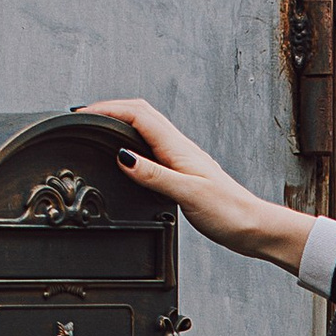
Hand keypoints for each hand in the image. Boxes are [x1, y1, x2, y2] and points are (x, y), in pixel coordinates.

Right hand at [82, 99, 307, 269]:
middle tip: (84, 117)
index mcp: (178, 147)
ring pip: (146, 129)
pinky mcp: (183, 172)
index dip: (107, 109)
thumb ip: (154, 175)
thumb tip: (122, 158)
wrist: (253, 226)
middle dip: (110, 110)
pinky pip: (152, 148)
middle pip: (140, 114)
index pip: (137, 114)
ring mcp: (181, 159)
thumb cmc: (229, 211)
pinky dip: (133, 144)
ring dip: (121, 123)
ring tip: (98, 129)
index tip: (82, 114)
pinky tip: (127, 157)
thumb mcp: (187, 193)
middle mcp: (179, 148)